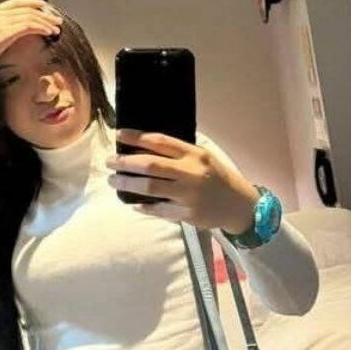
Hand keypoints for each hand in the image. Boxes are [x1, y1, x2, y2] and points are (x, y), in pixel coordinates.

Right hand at [0, 0, 62, 81]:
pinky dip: (41, 27)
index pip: (15, 3)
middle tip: (57, 19)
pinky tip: (49, 33)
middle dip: (44, 12)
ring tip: (57, 28)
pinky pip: (28, 26)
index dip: (32, 5)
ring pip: (29, 16)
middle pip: (25, 8)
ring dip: (46, 22)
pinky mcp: (4, 33)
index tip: (46, 10)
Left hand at [105, 129, 260, 232]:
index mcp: (194, 155)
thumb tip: (143, 149)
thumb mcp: (204, 158)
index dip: (136, 137)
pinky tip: (132, 203)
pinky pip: (158, 210)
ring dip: (126, 183)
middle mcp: (191, 173)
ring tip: (113, 180)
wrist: (240, 205)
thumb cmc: (218, 178)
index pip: (160, 141)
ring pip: (149, 187)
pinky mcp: (187, 214)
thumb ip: (180, 153)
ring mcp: (188, 195)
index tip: (119, 135)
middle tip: (110, 162)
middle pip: (150, 165)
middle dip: (125, 162)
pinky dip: (142, 206)